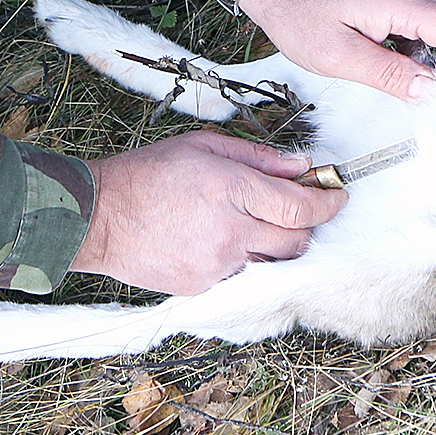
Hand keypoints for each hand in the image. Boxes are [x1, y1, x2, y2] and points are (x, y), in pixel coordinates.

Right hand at [70, 131, 346, 294]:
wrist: (97, 216)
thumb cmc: (149, 173)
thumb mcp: (205, 147)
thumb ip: (259, 157)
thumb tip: (301, 165)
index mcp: (232, 190)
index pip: (300, 207)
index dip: (328, 203)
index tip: (338, 196)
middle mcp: (229, 231)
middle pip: (296, 242)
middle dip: (306, 227)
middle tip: (297, 210)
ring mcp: (215, 264)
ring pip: (272, 263)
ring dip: (275, 246)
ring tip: (253, 225)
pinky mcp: (200, 287)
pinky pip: (240, 276)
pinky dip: (243, 261)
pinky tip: (222, 241)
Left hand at [173, 0, 435, 100]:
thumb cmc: (300, 16)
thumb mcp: (340, 56)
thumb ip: (389, 74)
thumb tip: (431, 92)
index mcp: (402, 2)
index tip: (433, 94)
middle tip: (420, 95)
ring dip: (432, 61)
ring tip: (400, 83)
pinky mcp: (396, 2)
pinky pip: (424, 29)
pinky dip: (418, 52)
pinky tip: (390, 66)